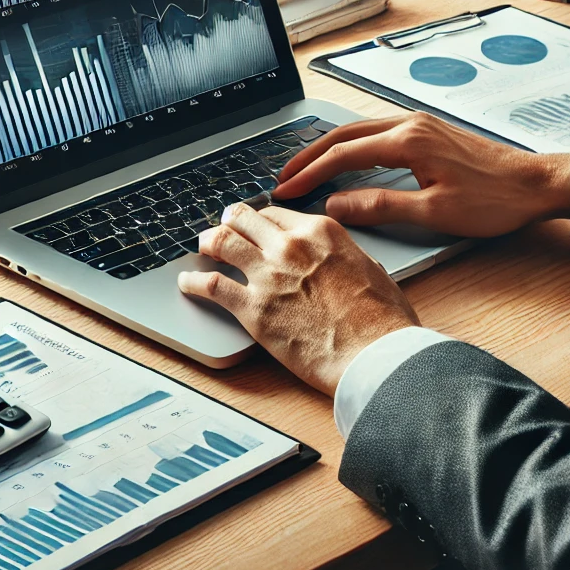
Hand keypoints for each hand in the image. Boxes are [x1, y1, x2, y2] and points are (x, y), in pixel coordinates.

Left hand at [178, 202, 417, 394]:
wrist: (375, 356)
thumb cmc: (382, 320)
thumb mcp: (371, 269)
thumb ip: (346, 256)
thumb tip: (342, 260)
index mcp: (320, 232)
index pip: (277, 213)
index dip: (262, 220)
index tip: (256, 226)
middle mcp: (290, 245)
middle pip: (244, 219)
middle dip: (230, 221)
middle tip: (223, 228)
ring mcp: (268, 275)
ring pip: (222, 242)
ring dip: (208, 241)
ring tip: (202, 246)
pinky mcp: (253, 309)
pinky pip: (211, 286)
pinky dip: (194, 281)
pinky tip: (187, 283)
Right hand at [272, 113, 569, 237]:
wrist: (537, 184)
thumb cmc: (494, 200)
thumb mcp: (434, 213)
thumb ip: (379, 206)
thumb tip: (336, 206)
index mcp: (407, 142)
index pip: (342, 155)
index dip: (309, 173)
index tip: (286, 190)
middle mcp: (409, 125)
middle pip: (343, 135)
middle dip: (308, 155)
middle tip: (283, 177)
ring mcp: (419, 125)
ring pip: (358, 131)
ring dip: (328, 148)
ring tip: (305, 168)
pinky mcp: (428, 132)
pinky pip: (376, 134)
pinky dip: (350, 146)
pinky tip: (345, 160)